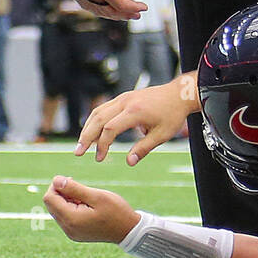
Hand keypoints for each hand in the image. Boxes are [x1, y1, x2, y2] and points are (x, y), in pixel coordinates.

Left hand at [43, 175, 137, 242]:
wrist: (128, 230)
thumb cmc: (116, 211)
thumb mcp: (96, 196)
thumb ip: (74, 188)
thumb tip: (55, 180)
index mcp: (71, 219)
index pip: (49, 198)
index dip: (56, 185)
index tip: (72, 180)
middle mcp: (67, 228)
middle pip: (51, 205)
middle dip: (61, 193)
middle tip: (80, 188)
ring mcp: (71, 233)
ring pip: (57, 211)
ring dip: (66, 200)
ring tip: (85, 198)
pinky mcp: (75, 234)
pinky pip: (65, 217)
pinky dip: (71, 208)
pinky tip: (85, 206)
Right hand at [57, 0, 146, 20]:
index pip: (121, 4)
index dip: (134, 7)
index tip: (145, 7)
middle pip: (112, 12)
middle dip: (126, 14)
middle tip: (139, 14)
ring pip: (102, 12)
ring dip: (116, 15)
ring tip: (128, 14)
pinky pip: (93, 8)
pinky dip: (104, 11)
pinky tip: (111, 8)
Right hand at [76, 74, 195, 163]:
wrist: (179, 94)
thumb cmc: (173, 115)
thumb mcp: (162, 135)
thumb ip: (144, 148)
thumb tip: (128, 162)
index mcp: (135, 112)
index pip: (110, 128)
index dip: (102, 145)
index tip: (100, 158)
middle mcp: (126, 102)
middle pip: (98, 118)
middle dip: (86, 136)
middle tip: (78, 152)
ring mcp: (123, 98)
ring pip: (98, 112)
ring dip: (88, 128)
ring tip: (82, 145)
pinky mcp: (124, 98)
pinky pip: (104, 108)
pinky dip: (95, 121)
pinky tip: (92, 133)